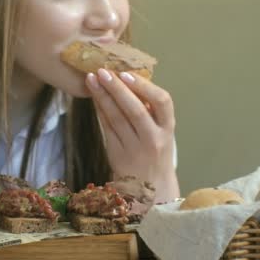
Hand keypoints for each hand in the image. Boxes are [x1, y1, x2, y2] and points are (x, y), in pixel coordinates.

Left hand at [85, 69, 179, 202]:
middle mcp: (153, 139)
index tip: (127, 74)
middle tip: (102, 71)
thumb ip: (150, 110)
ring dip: (102, 97)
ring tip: (91, 79)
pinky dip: (99, 111)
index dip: (145, 86)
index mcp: (167, 129)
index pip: (162, 103)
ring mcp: (134, 148)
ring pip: (116, 119)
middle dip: (117, 88)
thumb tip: (128, 79)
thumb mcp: (162, 132)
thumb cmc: (156, 152)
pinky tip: (93, 97)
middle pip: (135, 110)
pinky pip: (107, 128)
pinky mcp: (117, 154)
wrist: (151, 188)